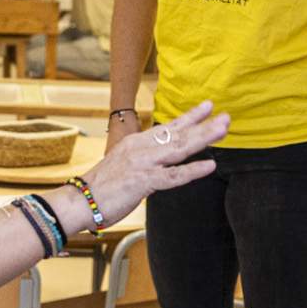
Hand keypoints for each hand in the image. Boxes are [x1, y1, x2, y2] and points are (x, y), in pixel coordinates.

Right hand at [81, 102, 227, 218]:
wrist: (80, 200)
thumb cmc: (102, 186)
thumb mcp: (124, 163)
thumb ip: (143, 157)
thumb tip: (159, 155)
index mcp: (137, 142)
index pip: (168, 126)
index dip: (190, 116)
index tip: (209, 106)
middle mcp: (141, 148)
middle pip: (178, 133)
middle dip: (204, 124)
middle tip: (226, 116)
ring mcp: (143, 163)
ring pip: (179, 148)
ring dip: (203, 138)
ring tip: (222, 130)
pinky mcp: (142, 181)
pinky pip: (172, 175)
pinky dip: (192, 170)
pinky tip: (210, 165)